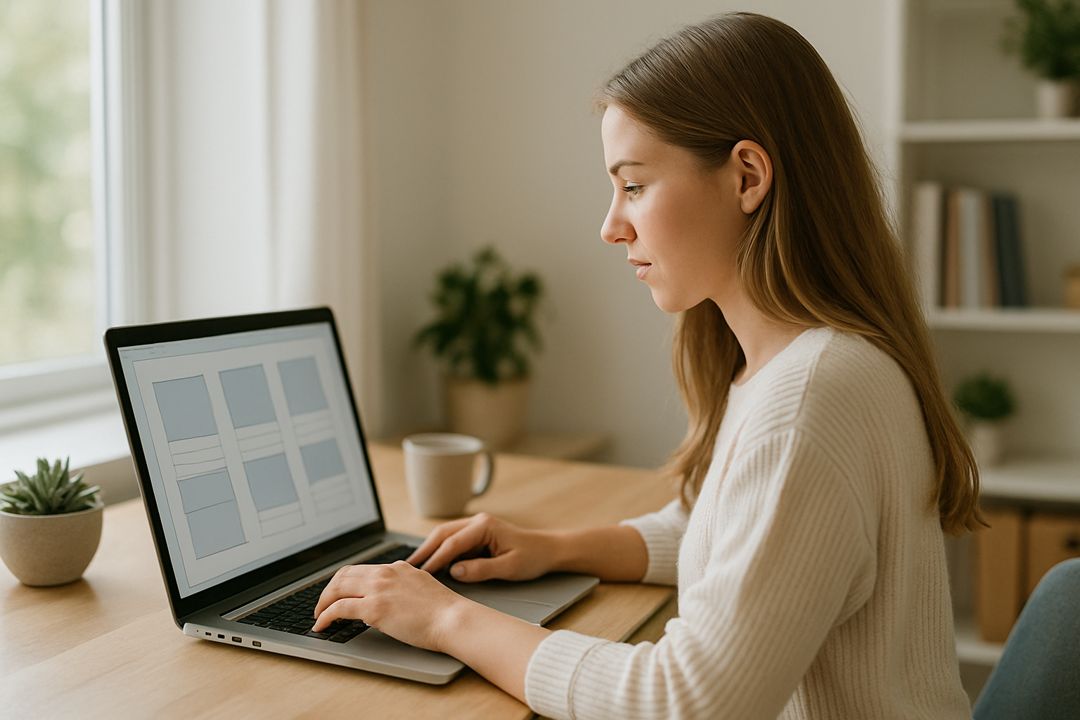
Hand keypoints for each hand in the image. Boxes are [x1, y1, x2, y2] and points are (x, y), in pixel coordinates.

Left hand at [312, 561, 467, 651]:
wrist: (452, 618)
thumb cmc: (444, 610)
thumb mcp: (423, 587)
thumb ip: (405, 585)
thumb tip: (392, 596)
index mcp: (397, 568)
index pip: (361, 569)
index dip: (345, 581)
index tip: (339, 593)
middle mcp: (385, 573)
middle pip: (344, 574)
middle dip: (329, 590)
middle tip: (323, 605)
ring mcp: (378, 589)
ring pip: (337, 588)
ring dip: (323, 602)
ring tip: (319, 616)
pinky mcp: (374, 608)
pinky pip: (339, 608)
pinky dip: (325, 616)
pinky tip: (322, 625)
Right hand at [407, 512, 557, 581]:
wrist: (548, 550)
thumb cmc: (532, 558)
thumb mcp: (509, 568)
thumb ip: (481, 570)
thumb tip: (454, 572)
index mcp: (485, 526)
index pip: (453, 542)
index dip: (436, 558)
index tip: (422, 573)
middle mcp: (477, 521)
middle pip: (442, 533)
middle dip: (424, 550)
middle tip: (408, 567)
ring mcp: (476, 526)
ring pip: (444, 535)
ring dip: (429, 549)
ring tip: (414, 566)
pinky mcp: (476, 534)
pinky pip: (453, 541)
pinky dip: (440, 551)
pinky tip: (431, 564)